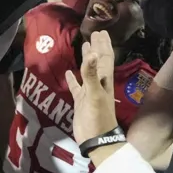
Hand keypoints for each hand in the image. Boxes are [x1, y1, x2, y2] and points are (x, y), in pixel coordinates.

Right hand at [67, 30, 118, 144]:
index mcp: (104, 80)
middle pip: (98, 61)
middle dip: (97, 48)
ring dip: (86, 60)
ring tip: (83, 47)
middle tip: (94, 34)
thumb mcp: (94, 94)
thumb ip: (91, 74)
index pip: (104, 58)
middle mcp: (98, 83)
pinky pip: (76, 86)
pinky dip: (73, 79)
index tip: (100, 32)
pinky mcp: (80, 101)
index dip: (103, 45)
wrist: (96, 140)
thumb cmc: (98, 117)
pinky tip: (68, 73)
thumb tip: (91, 52)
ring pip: (88, 72)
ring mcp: (89, 92)